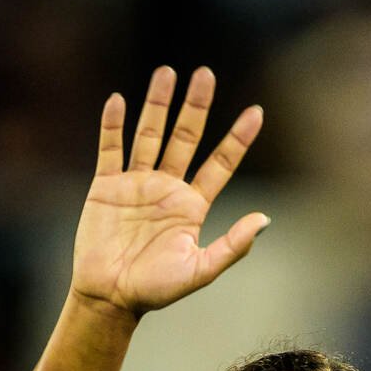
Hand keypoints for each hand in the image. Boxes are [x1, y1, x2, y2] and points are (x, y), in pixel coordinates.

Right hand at [70, 66, 268, 318]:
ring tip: (166, 72)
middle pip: (185, 138)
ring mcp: (135, 184)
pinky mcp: (105, 187)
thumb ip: (232, 246)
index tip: (256, 112)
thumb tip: (264, 219)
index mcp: (191, 205)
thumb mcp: (200, 271)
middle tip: (205, 74)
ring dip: (157, 105)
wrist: (109, 298)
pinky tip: (118, 101)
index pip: (219, 164)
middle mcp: (166, 188)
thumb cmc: (155, 290)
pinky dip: (112, 126)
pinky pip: (110, 150)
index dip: (237, 139)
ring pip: (149, 135)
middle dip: (195, 106)